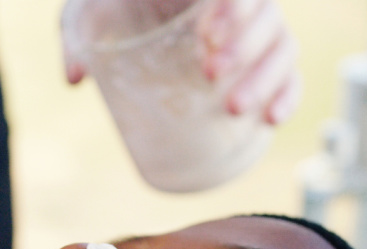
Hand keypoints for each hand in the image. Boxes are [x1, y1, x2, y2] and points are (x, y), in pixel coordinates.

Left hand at [63, 0, 302, 125]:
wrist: (132, 17)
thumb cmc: (111, 7)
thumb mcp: (88, 12)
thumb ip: (76, 35)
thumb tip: (75, 78)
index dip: (232, 10)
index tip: (205, 37)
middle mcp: (237, 3)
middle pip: (266, 14)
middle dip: (243, 46)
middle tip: (209, 76)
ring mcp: (255, 31)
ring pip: (282, 45)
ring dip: (266, 77)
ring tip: (233, 109)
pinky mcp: (261, 63)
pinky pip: (290, 74)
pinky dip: (288, 95)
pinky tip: (271, 119)